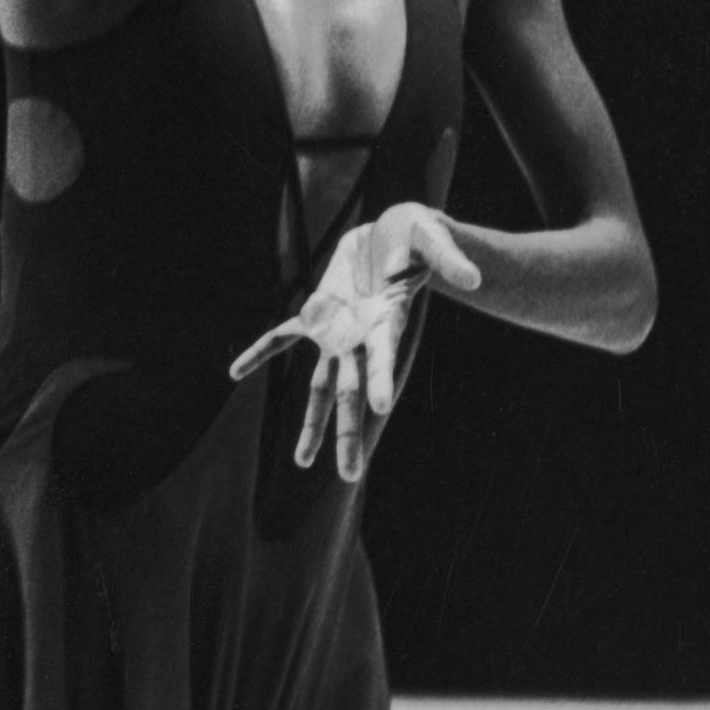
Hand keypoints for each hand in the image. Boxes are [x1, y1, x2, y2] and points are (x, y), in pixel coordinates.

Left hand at [226, 200, 481, 484]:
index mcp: (388, 321)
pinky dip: (260, 352)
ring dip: (312, 422)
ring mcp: (338, 332)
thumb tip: (475, 276)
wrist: (392, 232)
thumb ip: (448, 257)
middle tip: (349, 477)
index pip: (384, 356)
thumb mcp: (432, 237)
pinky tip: (235, 372)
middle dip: (348, 433)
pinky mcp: (317, 315)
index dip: (382, 378)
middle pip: (352, 392)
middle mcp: (362, 338)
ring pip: (321, 385)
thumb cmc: (416, 235)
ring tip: (303, 462)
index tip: (381, 408)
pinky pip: (282, 337)